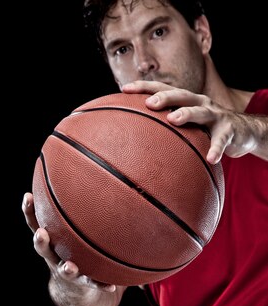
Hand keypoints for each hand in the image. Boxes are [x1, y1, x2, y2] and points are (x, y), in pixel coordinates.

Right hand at [21, 192, 115, 291]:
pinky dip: (100, 284)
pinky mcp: (82, 283)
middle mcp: (54, 254)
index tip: (28, 197)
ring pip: (63, 269)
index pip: (35, 222)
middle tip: (42, 234)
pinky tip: (112, 285)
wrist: (74, 286)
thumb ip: (77, 204)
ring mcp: (65, 270)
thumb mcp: (71, 226)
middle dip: (40, 241)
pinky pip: (92, 283)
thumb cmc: (74, 247)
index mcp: (50, 237)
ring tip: (70, 266)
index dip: (29, 211)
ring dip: (66, 268)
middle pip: (42, 248)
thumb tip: (94, 166)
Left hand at [122, 81, 258, 163]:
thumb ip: (165, 128)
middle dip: (164, 97)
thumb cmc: (205, 130)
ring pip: (200, 112)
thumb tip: (133, 142)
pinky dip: (216, 148)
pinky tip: (211, 158)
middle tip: (149, 103)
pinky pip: (221, 140)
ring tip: (173, 119)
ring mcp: (215, 115)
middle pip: (180, 95)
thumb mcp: (186, 126)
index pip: (163, 88)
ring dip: (187, 114)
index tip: (124, 89)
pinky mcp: (229, 130)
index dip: (144, 87)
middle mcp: (200, 103)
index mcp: (186, 100)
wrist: (241, 132)